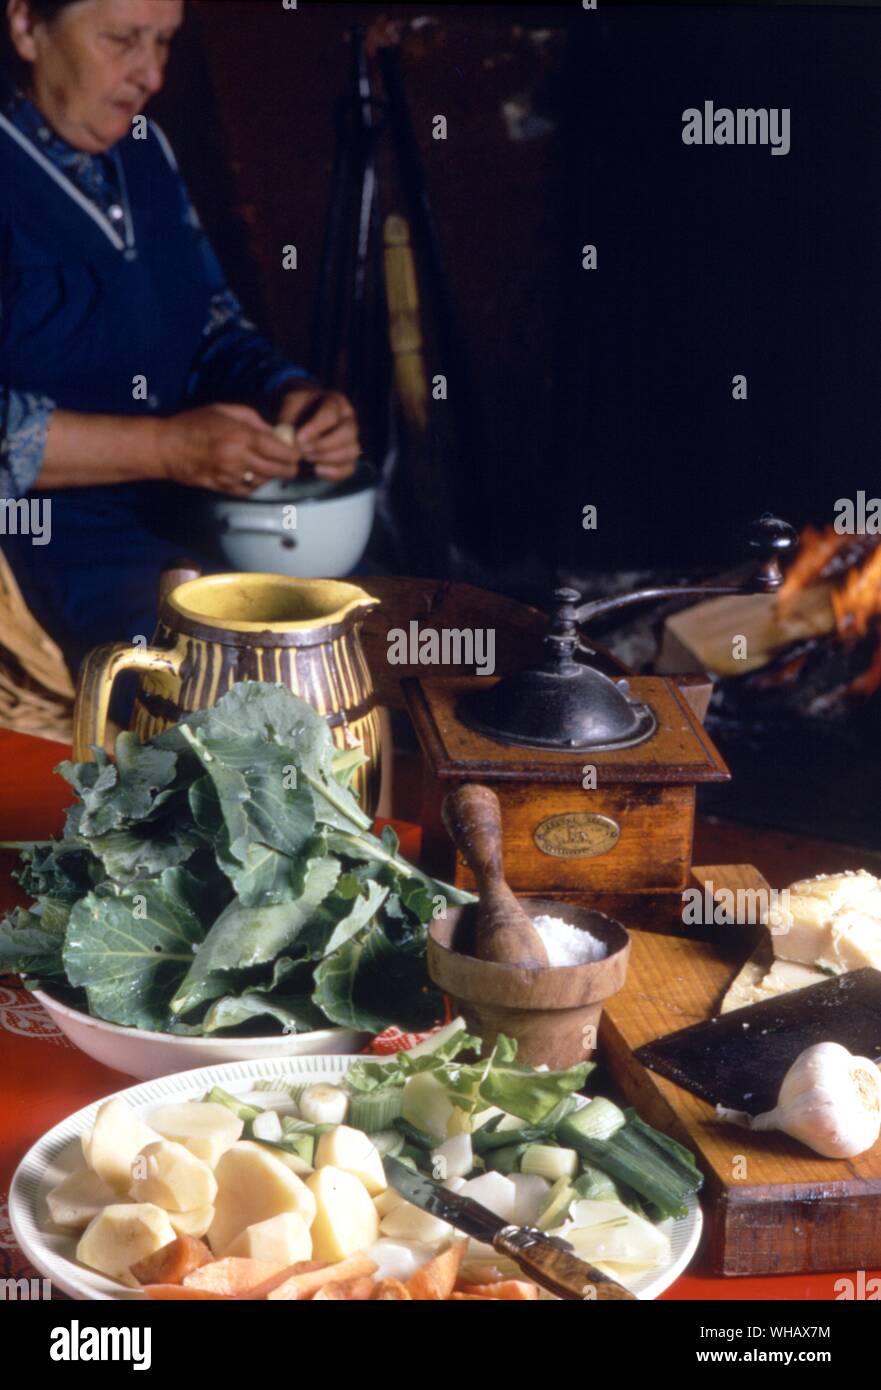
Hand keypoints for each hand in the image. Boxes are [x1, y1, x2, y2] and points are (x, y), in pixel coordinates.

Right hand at [158, 404, 299, 495]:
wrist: (166, 447)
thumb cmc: (194, 423)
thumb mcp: (226, 411)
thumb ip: (255, 421)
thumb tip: (277, 432)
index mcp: (241, 436)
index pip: (280, 450)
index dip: (294, 453)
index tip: (297, 452)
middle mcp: (238, 458)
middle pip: (278, 470)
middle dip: (289, 468)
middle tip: (291, 464)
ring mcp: (231, 475)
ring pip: (264, 481)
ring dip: (271, 475)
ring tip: (268, 466)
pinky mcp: (223, 487)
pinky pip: (249, 490)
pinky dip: (255, 484)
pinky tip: (251, 474)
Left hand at [277, 386, 360, 479]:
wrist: (302, 420)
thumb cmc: (298, 410)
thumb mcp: (290, 406)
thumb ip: (288, 418)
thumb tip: (290, 437)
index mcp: (335, 402)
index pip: (331, 415)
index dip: (315, 429)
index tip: (299, 439)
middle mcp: (349, 419)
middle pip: (347, 433)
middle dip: (323, 445)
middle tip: (303, 451)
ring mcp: (352, 439)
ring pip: (351, 451)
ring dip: (327, 458)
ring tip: (307, 458)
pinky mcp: (350, 457)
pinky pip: (349, 468)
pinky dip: (333, 472)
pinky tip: (316, 469)